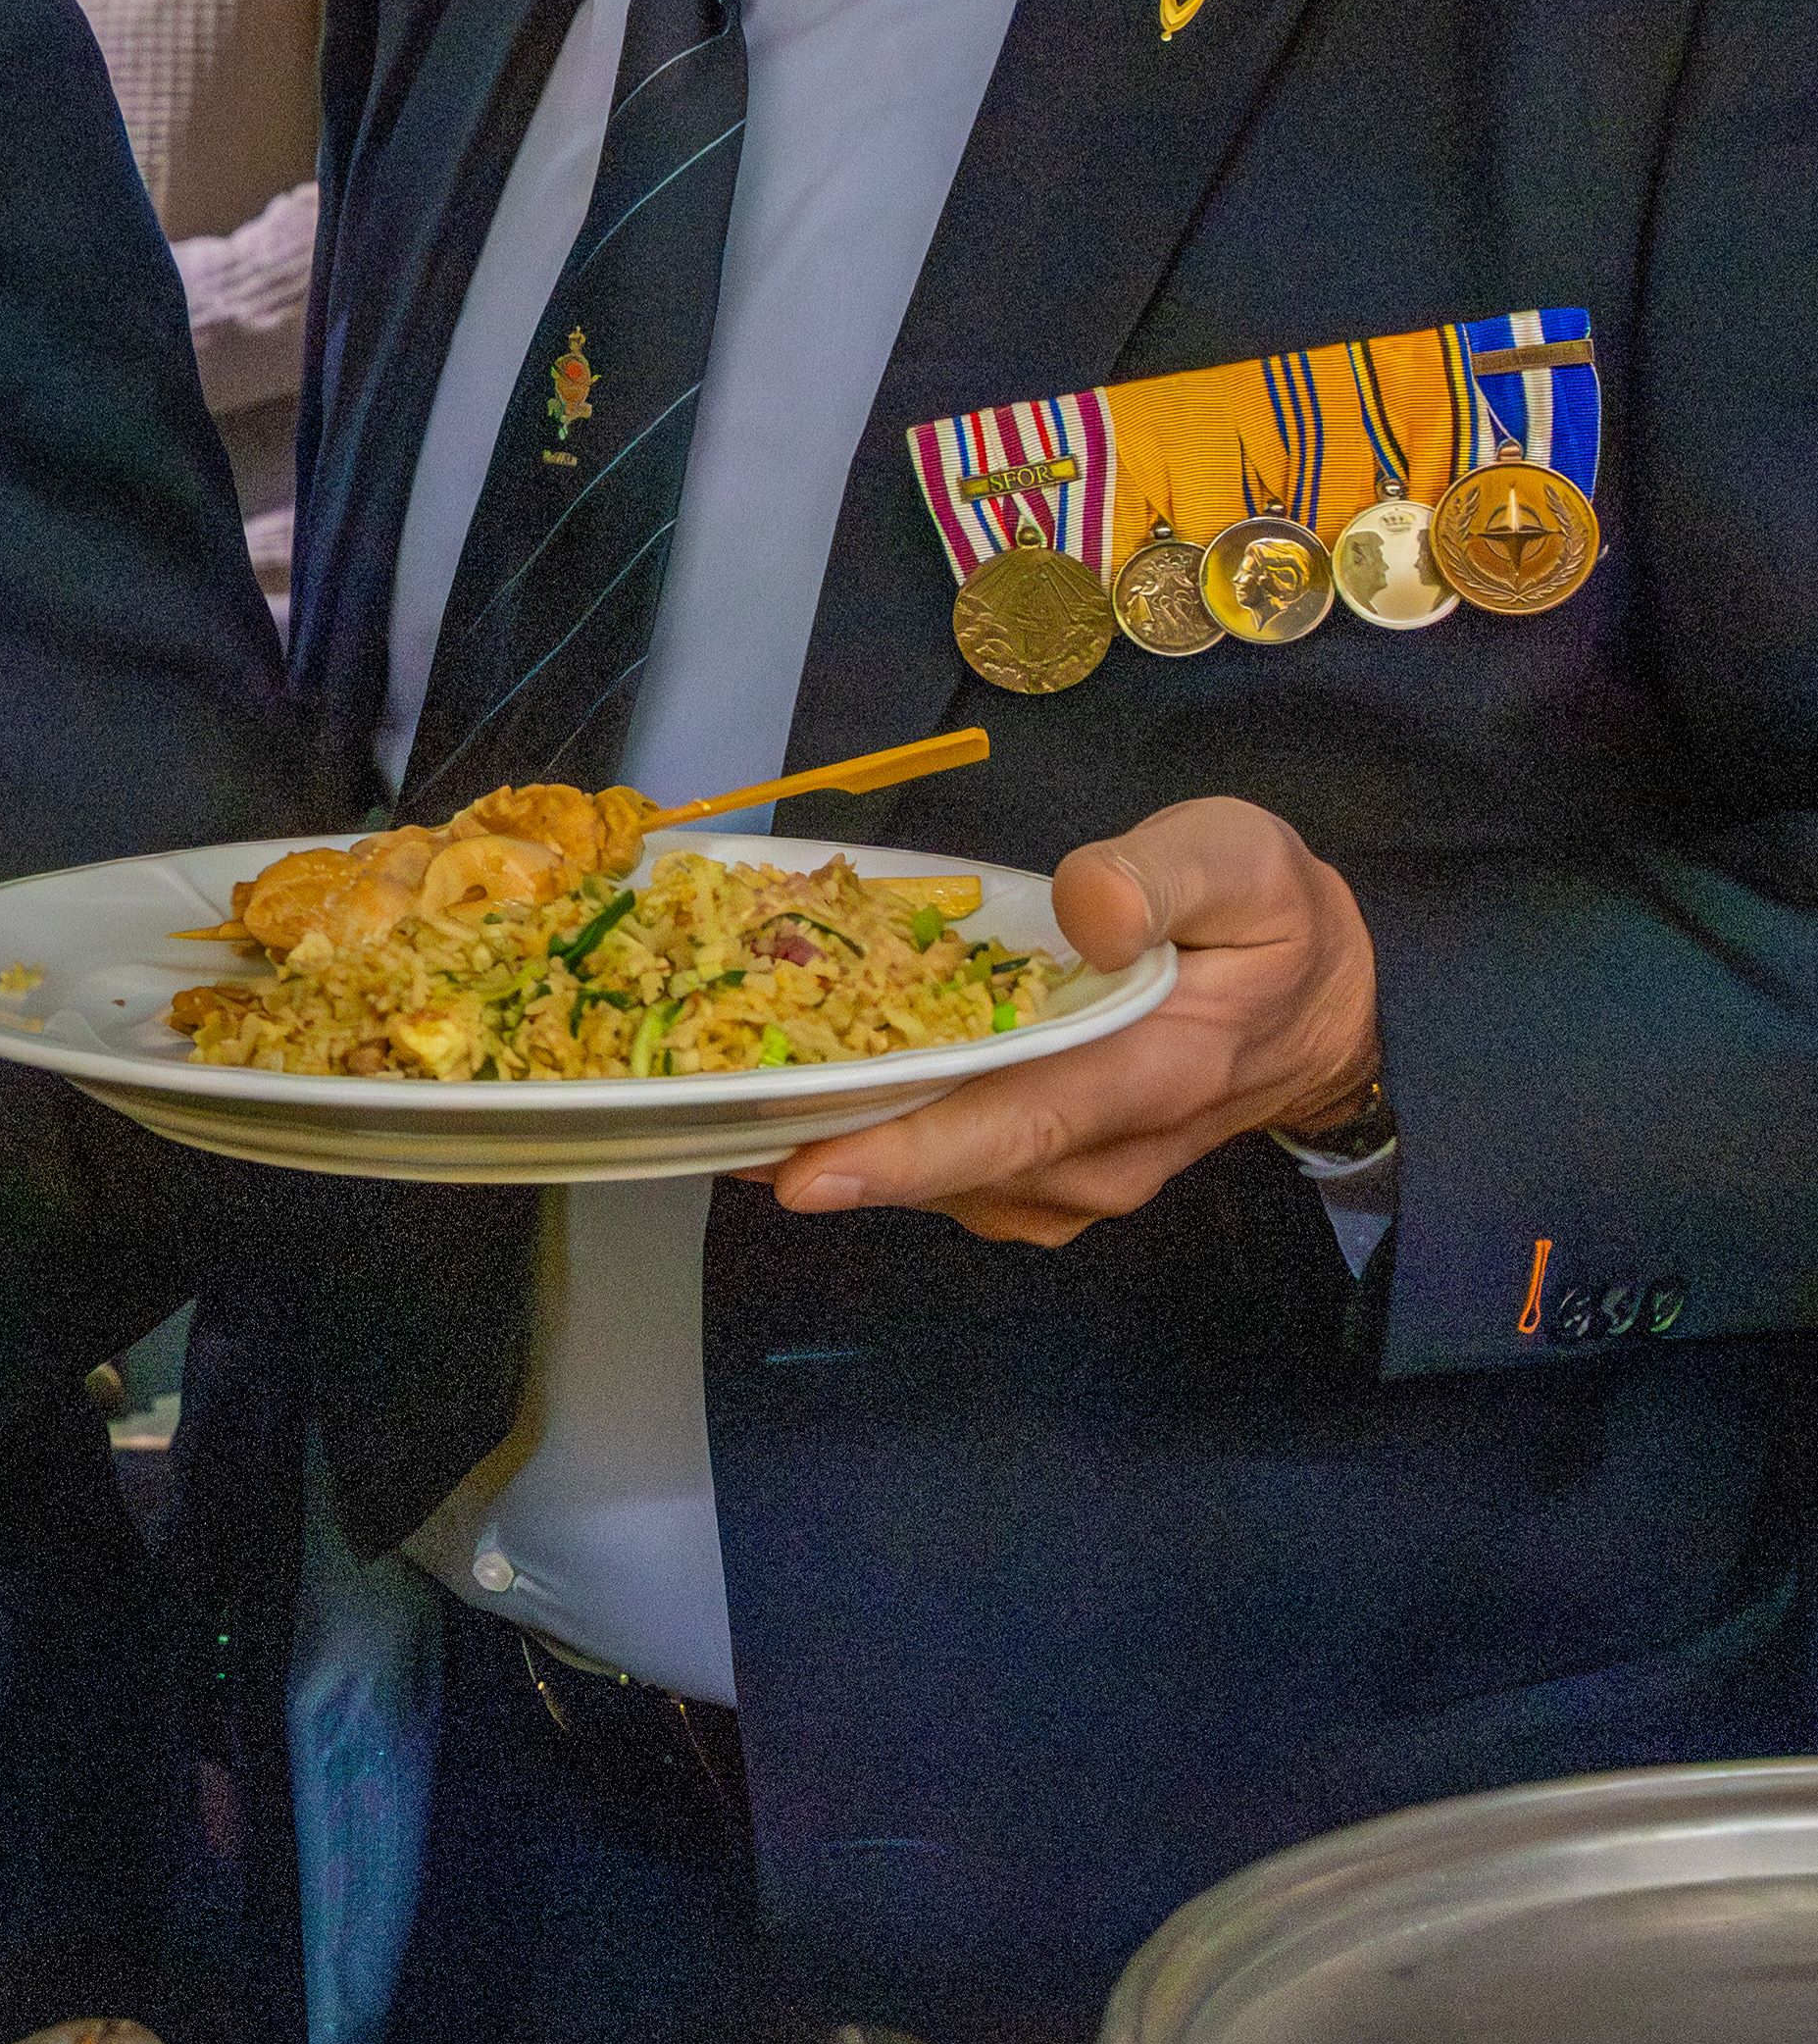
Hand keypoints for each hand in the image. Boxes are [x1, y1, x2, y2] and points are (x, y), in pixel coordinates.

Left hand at [769, 796, 1376, 1245]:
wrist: (1330, 1004)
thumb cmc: (1271, 921)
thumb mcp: (1240, 860)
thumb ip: (1161, 876)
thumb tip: (1084, 911)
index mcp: (1159, 1070)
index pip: (1023, 1124)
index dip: (912, 1152)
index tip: (808, 1168)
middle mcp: (1113, 1149)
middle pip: (961, 1167)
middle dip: (836, 1154)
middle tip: (713, 1131)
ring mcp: (1084, 1177)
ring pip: (949, 1182)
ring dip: (850, 1149)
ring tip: (739, 1103)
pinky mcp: (1056, 1176)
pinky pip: (959, 1176)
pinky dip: (886, 1145)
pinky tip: (814, 1101)